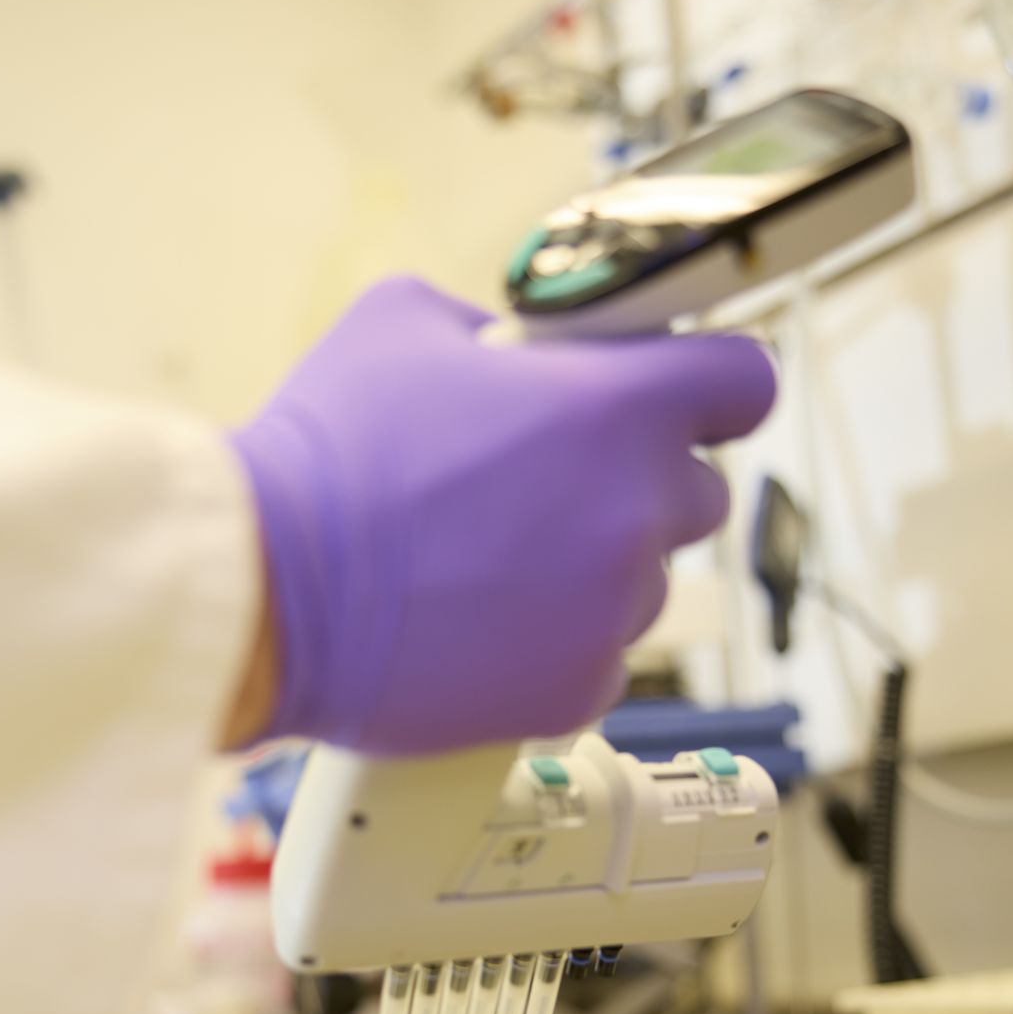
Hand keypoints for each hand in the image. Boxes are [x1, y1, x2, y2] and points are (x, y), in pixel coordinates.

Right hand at [227, 276, 774, 754]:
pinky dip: (556, 644)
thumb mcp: (403, 323)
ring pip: (645, 582)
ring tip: (490, 565)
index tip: (684, 398)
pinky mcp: (576, 689)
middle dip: (639, 482)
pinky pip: (601, 658)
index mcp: (614, 405)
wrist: (267, 593)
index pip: (745, 382)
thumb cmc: (326, 455)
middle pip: (699, 492)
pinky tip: (480, 624)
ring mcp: (612, 610)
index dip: (713, 386)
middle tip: (548, 487)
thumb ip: (496, 328)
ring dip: (593, 569)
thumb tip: (522, 358)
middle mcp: (635, 510)